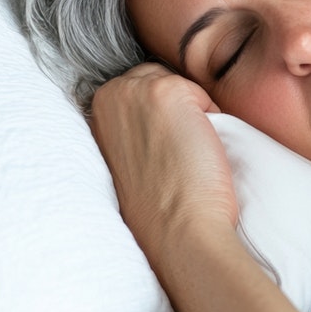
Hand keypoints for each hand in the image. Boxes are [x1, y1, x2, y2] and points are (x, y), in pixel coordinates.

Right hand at [87, 63, 237, 265]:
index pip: (140, 89)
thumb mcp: (126, 159)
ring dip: (195, 113)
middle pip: (160, 79)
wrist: (177, 232)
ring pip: (182, 85)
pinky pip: (206, 95)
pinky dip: (215, 120)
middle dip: (178, 109)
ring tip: (187, 155)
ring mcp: (136, 90)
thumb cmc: (158, 208)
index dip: (162, 119)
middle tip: (180, 155)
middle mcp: (109, 93)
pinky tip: (200, 152)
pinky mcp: (168, 91)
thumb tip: (161, 113)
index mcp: (95, 110)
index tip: (163, 152)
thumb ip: (131, 127)